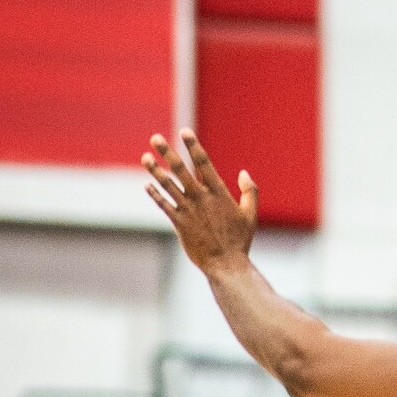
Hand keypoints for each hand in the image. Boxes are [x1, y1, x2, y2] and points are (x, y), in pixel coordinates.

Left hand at [142, 130, 257, 273]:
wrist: (226, 265)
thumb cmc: (240, 240)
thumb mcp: (251, 214)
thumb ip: (249, 192)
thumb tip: (244, 172)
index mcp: (219, 193)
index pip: (203, 163)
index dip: (193, 146)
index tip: (185, 132)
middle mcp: (201, 198)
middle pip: (181, 170)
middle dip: (167, 152)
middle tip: (155, 138)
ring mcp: (188, 210)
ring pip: (168, 185)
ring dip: (155, 170)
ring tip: (145, 157)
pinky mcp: (179, 223)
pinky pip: (163, 205)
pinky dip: (154, 194)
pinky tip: (147, 185)